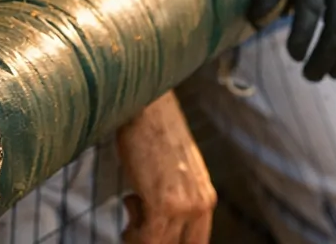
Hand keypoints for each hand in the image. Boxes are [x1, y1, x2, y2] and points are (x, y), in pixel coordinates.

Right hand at [115, 94, 215, 243]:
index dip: (173, 243)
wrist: (148, 105)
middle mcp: (201, 205)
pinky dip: (133, 231)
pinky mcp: (164, 203)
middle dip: (152, 239)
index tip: (150, 234)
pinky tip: (128, 200)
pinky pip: (148, 239)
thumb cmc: (154, 132)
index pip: (196, 242)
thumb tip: (157, 219)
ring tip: (131, 204)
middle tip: (135, 222)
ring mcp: (185, 206)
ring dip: (139, 234)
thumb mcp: (176, 170)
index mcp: (206, 198)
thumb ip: (177, 195)